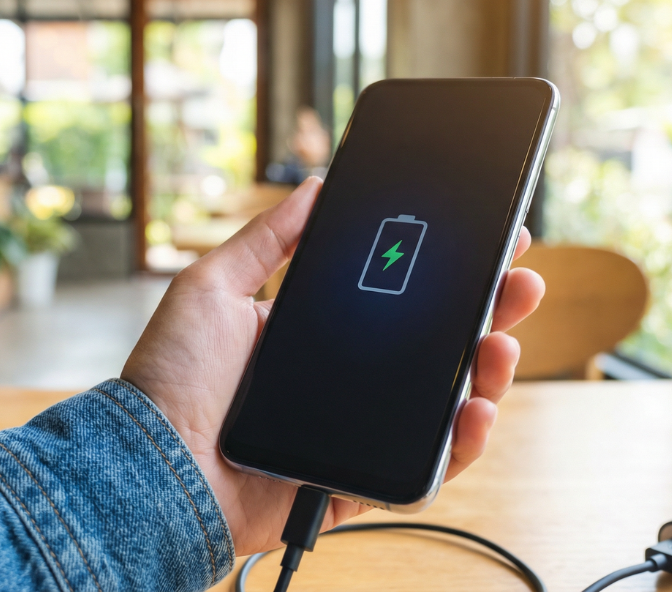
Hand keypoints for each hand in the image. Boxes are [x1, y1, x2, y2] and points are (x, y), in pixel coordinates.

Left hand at [122, 178, 544, 554]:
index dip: (443, 275)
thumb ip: (265, 239)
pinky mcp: (359, 482)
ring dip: (486, 374)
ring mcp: (355, 433)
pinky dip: (461, 444)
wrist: (152, 463)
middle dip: (485, 313)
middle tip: (519, 282)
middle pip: (433, 349)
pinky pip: (425, 468)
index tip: (485, 242)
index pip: (396, 301)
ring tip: (500, 343)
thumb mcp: (211, 287)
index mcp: (316, 336)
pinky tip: (476, 409)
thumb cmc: (170, 378)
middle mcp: (343, 383)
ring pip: (442, 406)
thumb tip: (314, 188)